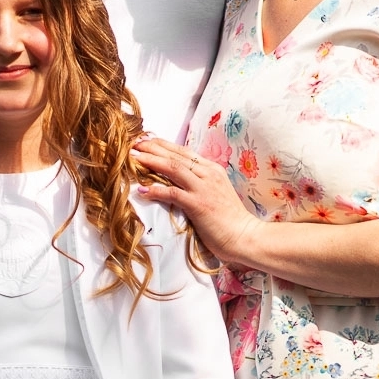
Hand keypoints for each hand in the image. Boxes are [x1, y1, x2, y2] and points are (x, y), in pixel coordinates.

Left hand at [134, 140, 260, 266]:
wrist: (245, 236)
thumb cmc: (230, 220)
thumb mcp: (215, 193)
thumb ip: (200, 184)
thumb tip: (179, 182)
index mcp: (212, 170)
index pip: (183, 152)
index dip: (163, 145)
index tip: (146, 142)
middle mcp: (208, 174)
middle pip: (175, 155)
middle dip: (152, 147)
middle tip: (134, 143)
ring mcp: (203, 188)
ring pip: (173, 167)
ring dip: (151, 161)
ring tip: (133, 157)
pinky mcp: (198, 204)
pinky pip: (173, 193)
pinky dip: (156, 190)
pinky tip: (142, 190)